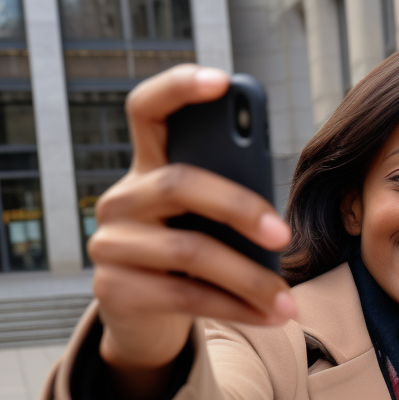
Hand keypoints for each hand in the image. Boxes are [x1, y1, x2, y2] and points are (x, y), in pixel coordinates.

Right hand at [88, 64, 295, 399]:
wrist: (146, 318)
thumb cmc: (192, 258)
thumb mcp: (209, 224)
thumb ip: (229, 204)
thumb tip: (277, 223)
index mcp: (148, 167)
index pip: (147, 110)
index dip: (179, 88)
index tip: (223, 80)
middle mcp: (121, 198)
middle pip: (179, 183)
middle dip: (240, 208)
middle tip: (286, 236)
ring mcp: (110, 243)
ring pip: (189, 251)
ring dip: (250, 279)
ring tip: (289, 301)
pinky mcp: (113, 289)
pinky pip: (186, 296)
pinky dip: (237, 309)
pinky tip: (270, 316)